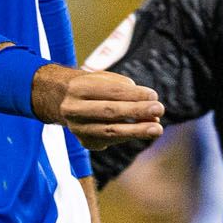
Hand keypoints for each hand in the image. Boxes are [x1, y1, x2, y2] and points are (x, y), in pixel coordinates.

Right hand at [32, 64, 162, 147]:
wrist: (64, 101)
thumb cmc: (93, 87)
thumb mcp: (105, 80)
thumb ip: (127, 91)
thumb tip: (151, 111)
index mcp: (78, 88)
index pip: (110, 91)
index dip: (133, 94)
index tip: (154, 95)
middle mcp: (74, 109)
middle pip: (109, 112)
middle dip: (137, 111)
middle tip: (159, 110)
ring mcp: (78, 128)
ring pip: (111, 131)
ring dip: (137, 131)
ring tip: (157, 129)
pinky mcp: (86, 142)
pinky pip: (112, 140)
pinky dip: (129, 135)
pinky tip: (143, 131)